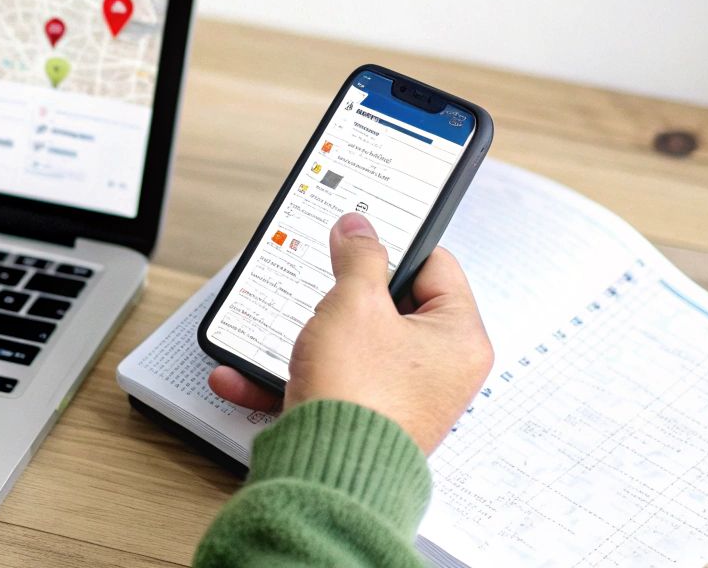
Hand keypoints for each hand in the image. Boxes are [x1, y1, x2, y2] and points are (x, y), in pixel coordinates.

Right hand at [209, 213, 492, 453]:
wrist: (327, 477)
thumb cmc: (359, 397)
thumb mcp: (354, 304)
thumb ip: (358, 256)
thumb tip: (359, 230)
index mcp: (459, 339)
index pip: (435, 266)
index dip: (394, 246)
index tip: (360, 237)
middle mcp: (439, 372)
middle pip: (390, 306)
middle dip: (341, 297)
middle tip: (321, 284)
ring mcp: (402, 399)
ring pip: (350, 345)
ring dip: (306, 337)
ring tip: (285, 329)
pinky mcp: (364, 420)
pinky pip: (327, 383)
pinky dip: (290, 377)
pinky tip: (247, 374)